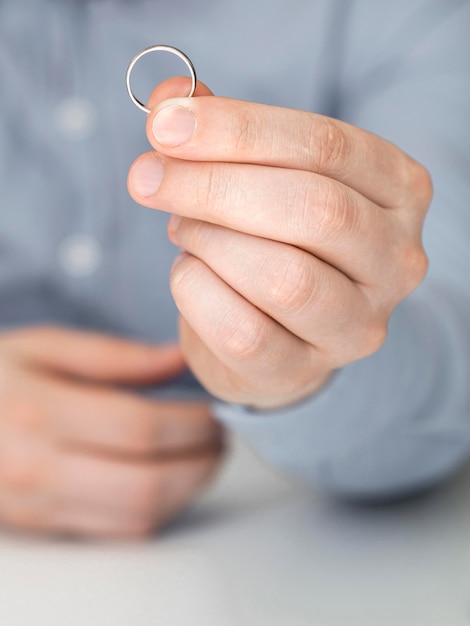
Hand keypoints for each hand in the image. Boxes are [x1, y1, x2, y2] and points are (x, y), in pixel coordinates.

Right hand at [0, 326, 222, 537]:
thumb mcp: (43, 346)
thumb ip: (115, 354)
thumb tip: (179, 358)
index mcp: (39, 411)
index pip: (139, 428)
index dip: (192, 423)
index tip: (214, 410)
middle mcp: (37, 467)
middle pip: (145, 483)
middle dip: (201, 463)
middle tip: (220, 438)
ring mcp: (39, 505)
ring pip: (136, 516)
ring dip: (188, 490)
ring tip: (203, 457)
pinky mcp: (45, 525)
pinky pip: (117, 533)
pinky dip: (159, 509)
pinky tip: (171, 480)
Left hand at [128, 78, 431, 408]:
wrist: (282, 328)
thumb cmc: (274, 237)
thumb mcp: (260, 174)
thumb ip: (220, 134)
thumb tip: (167, 104)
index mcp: (398, 190)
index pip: (326, 146)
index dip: (237, 130)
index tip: (165, 126)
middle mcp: (396, 260)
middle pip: (313, 209)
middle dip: (213, 187)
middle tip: (148, 178)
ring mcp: (358, 324)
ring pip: (284, 277)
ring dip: (209, 242)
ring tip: (182, 229)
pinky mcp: (306, 371)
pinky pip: (243, 332)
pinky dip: (196, 293)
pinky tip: (189, 274)